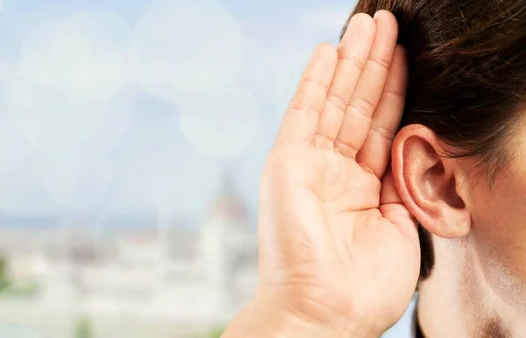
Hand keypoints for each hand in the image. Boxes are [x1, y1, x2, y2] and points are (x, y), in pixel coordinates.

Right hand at [224, 10, 418, 336]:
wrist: (325, 313)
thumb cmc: (363, 286)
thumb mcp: (401, 225)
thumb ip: (403, 182)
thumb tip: (413, 149)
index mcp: (361, 188)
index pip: (381, 127)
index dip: (396, 90)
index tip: (407, 55)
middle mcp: (333, 171)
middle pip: (359, 106)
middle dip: (374, 64)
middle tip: (386, 22)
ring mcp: (308, 164)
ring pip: (335, 102)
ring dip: (352, 62)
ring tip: (368, 24)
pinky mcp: (286, 162)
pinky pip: (303, 113)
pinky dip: (316, 81)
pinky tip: (328, 50)